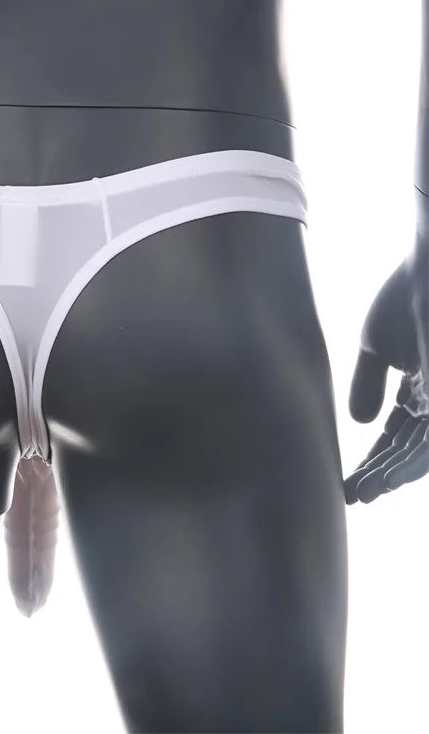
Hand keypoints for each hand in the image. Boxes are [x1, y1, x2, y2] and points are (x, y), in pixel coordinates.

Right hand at [345, 259, 428, 503]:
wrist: (428, 274)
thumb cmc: (405, 299)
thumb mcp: (376, 347)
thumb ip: (368, 384)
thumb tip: (360, 423)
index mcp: (418, 387)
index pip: (395, 436)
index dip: (373, 460)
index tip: (350, 482)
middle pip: (407, 449)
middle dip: (382, 474)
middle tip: (356, 497)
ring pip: (423, 450)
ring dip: (396, 473)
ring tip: (369, 492)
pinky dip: (417, 459)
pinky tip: (395, 476)